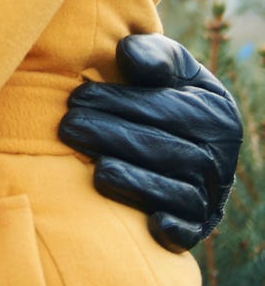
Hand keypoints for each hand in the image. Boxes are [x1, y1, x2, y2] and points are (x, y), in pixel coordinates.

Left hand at [58, 32, 241, 250]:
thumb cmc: (159, 91)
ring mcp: (209, 195)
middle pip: (165, 151)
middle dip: (112, 138)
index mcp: (215, 114)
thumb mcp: (167, 66)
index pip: (167, 109)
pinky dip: (174, 229)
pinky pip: (189, 230)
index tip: (76, 97)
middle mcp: (218, 157)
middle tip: (68, 128)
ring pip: (176, 192)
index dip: (120, 102)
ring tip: (96, 170)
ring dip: (134, 182)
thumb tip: (129, 57)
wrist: (170, 133)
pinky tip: (151, 224)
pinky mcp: (195, 226)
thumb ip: (153, 55)